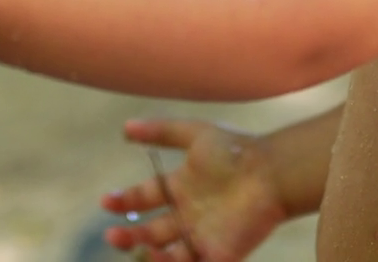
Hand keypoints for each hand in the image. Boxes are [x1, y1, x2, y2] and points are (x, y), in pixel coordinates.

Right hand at [100, 119, 288, 261]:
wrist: (271, 171)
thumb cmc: (236, 149)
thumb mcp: (195, 134)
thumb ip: (161, 131)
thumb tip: (125, 127)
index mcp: (181, 186)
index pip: (144, 197)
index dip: (124, 201)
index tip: (106, 201)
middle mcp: (188, 213)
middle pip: (149, 230)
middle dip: (127, 235)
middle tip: (111, 235)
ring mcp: (202, 235)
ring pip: (165, 253)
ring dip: (145, 253)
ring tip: (133, 246)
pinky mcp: (218, 253)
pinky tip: (157, 255)